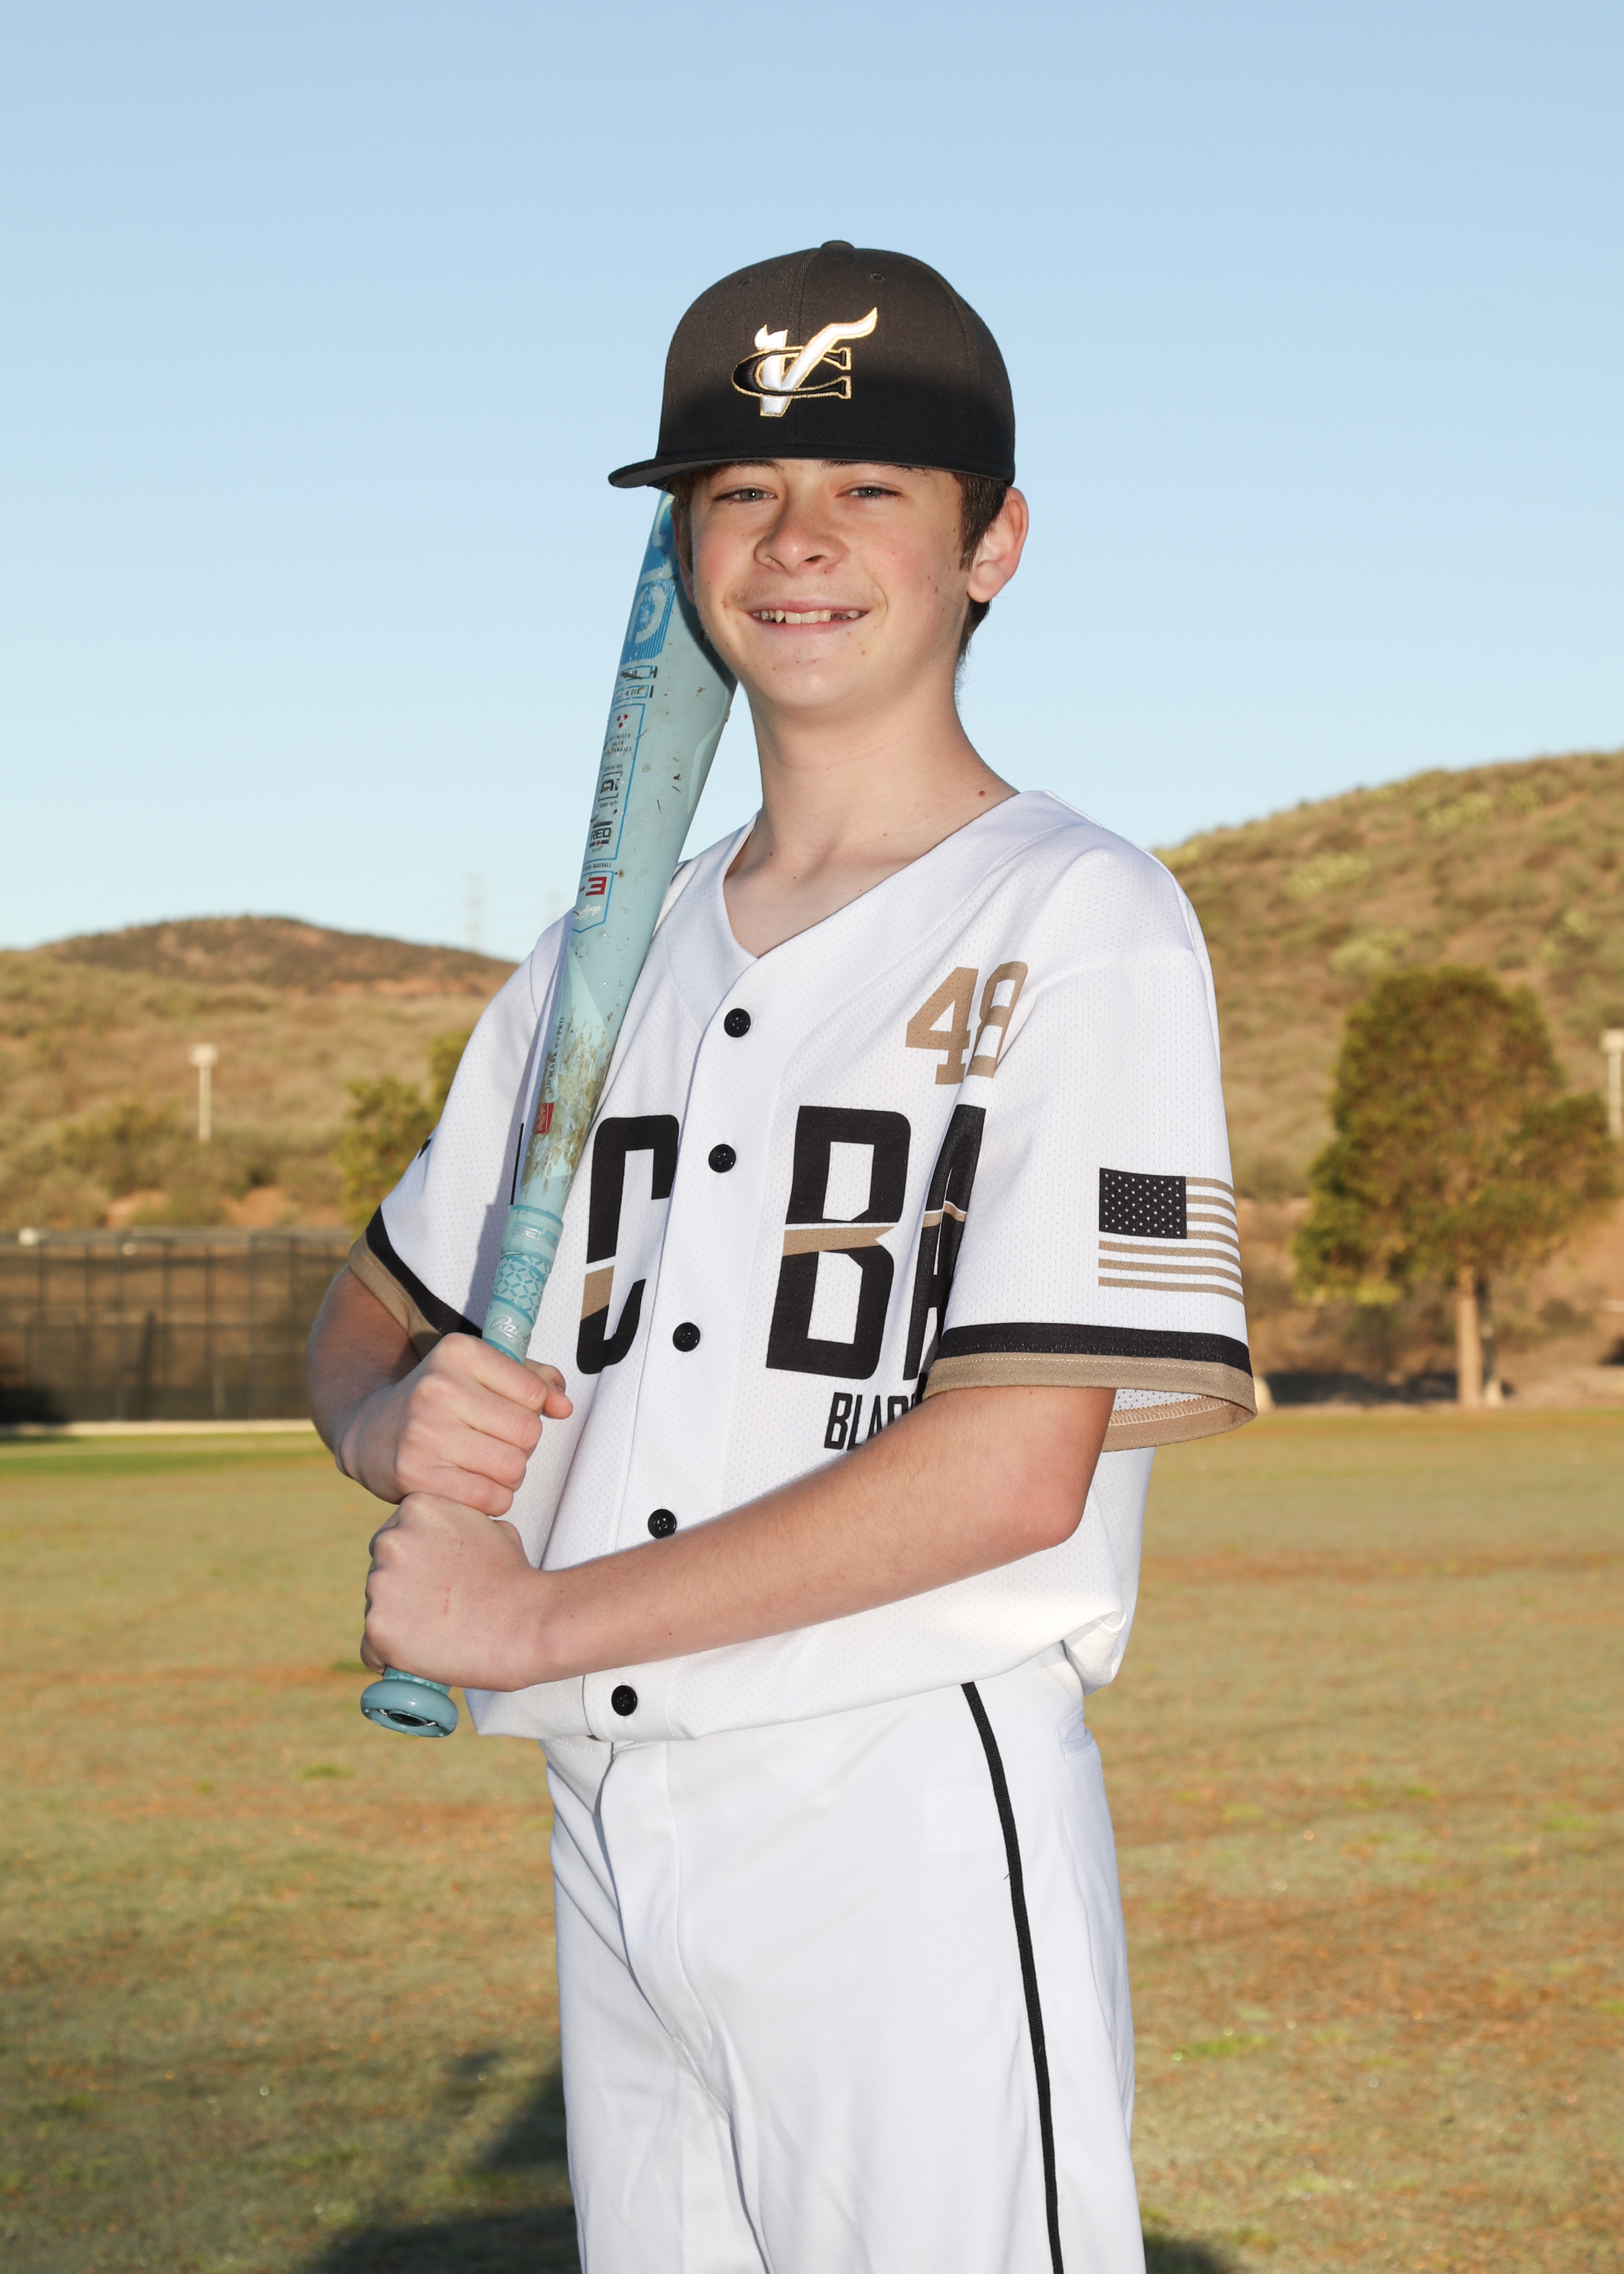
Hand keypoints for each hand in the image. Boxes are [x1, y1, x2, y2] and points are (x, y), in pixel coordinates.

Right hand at [337, 1335, 571, 1512]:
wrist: (372, 1433)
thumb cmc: (442, 1401)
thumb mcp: (481, 1373)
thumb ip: (532, 1381)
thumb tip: (564, 1406)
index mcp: (458, 1352)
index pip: (534, 1392)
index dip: (533, 1410)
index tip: (509, 1412)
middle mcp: (438, 1387)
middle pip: (528, 1432)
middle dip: (523, 1445)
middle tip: (498, 1443)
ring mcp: (424, 1432)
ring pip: (513, 1468)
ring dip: (510, 1474)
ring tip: (487, 1464)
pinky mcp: (415, 1474)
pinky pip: (489, 1498)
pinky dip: (494, 1499)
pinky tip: (475, 1486)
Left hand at [361, 1493, 551, 1690]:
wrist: (529, 1621)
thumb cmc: (515, 1578)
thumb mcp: (489, 1527)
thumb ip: (457, 1526)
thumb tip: (445, 1543)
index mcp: (415, 1507)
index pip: (396, 1541)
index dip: (418, 1567)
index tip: (440, 1583)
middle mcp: (390, 1539)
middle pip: (380, 1574)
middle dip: (403, 1593)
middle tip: (440, 1611)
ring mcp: (379, 1582)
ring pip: (376, 1611)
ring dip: (400, 1624)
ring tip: (440, 1634)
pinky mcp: (378, 1625)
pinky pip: (372, 1650)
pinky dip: (393, 1658)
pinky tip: (423, 1658)